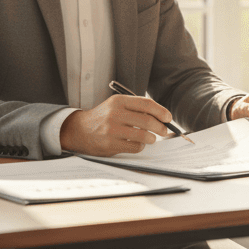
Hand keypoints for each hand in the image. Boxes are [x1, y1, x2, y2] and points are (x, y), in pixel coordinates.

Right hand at [59, 95, 173, 156]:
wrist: (79, 130)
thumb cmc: (103, 118)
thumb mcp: (116, 106)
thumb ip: (135, 108)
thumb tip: (161, 116)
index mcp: (119, 101)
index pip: (146, 104)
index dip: (161, 111)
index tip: (168, 118)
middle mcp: (115, 113)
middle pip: (147, 120)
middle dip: (160, 127)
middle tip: (164, 131)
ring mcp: (112, 129)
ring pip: (143, 135)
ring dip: (152, 138)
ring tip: (151, 138)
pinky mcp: (110, 144)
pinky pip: (135, 147)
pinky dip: (140, 146)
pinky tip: (137, 144)